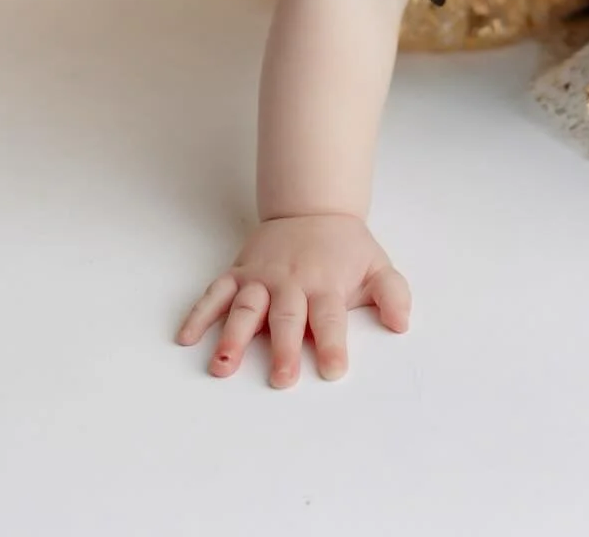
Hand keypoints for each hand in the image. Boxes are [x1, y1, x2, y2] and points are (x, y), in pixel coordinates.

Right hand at [176, 212, 409, 387]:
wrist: (312, 209)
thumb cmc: (345, 250)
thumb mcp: (377, 266)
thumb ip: (392, 294)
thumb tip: (402, 323)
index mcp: (325, 284)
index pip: (330, 316)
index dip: (332, 343)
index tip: (332, 370)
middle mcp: (291, 282)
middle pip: (287, 317)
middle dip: (284, 348)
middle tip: (281, 379)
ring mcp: (261, 278)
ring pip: (246, 308)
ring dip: (233, 337)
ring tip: (223, 366)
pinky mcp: (239, 273)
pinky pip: (216, 293)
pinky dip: (199, 314)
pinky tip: (186, 338)